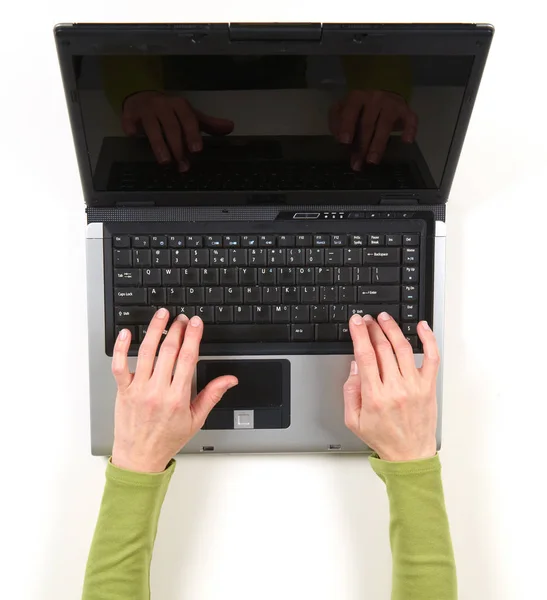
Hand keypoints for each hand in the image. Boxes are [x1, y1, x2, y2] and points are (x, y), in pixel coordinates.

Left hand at [111, 310, 237, 471]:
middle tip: (182, 318)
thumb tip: (229, 380)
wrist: (140, 458)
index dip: (193, 337)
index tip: (195, 323)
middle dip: (177, 329)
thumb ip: (212, 395)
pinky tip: (127, 333)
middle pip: (168, 351)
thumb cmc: (167, 439)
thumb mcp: (196, 420)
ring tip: (162, 315)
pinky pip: (120, 365)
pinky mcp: (123, 391)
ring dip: (155, 330)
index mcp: (178, 397)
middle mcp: (157, 391)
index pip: (187, 359)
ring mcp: (138, 389)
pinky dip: (121, 348)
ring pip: (146, 352)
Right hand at [122, 91, 234, 171]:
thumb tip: (230, 127)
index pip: (188, 119)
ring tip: (164, 161)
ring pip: (152, 127)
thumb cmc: (170, 111)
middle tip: (182, 165)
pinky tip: (131, 135)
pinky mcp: (129, 113)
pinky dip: (129, 127)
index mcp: (179, 105)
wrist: (142, 95)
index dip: (192, 134)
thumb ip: (209, 124)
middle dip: (178, 147)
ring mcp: (145, 109)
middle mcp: (163, 105)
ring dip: (158, 145)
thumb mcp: (189, 115)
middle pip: (171, 127)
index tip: (197, 149)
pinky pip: (128, 120)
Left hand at [329, 90, 417, 169]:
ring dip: (378, 145)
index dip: (347, 125)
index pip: (351, 110)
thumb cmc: (359, 109)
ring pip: (385, 125)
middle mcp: (375, 98)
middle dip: (361, 146)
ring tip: (372, 161)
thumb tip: (341, 141)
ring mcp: (392, 104)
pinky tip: (407, 141)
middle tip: (357, 164)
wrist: (381, 95)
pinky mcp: (405, 110)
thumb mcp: (342, 111)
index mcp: (357, 97)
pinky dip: (410, 129)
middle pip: (368, 123)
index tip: (345, 141)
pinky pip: (410, 119)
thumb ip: (337, 124)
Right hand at [343, 312, 439, 461]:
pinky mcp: (428, 386)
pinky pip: (432, 357)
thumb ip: (350, 391)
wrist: (410, 455)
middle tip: (367, 320)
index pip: (365, 356)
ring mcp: (414, 386)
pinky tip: (421, 327)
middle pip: (383, 348)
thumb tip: (355, 365)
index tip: (356, 322)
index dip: (359, 334)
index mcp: (374, 396)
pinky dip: (428, 339)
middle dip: (372, 329)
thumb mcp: (353, 420)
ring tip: (384, 319)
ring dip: (392, 329)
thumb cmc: (383, 438)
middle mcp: (395, 389)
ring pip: (403, 348)